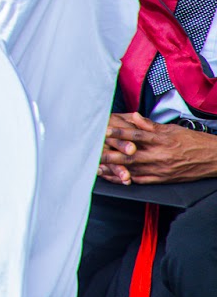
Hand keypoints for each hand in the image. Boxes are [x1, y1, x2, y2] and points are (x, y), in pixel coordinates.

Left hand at [101, 112, 216, 183]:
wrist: (213, 158)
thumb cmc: (193, 141)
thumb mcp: (172, 128)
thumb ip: (150, 124)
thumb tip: (133, 116)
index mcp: (162, 140)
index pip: (136, 135)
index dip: (118, 132)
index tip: (103, 130)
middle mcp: (160, 155)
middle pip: (130, 155)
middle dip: (110, 154)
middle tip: (92, 153)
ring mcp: (161, 169)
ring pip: (133, 169)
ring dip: (114, 169)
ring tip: (98, 167)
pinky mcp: (163, 179)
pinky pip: (142, 180)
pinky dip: (128, 179)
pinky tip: (116, 178)